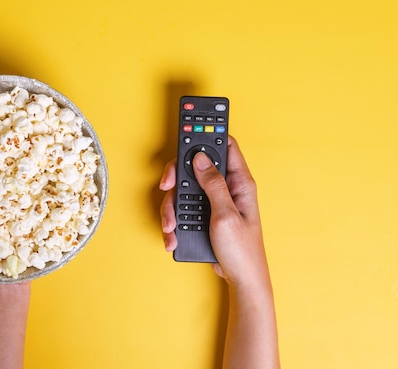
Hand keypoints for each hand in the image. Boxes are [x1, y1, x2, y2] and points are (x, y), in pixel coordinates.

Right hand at [160, 136, 279, 368]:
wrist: (240, 280)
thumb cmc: (242, 251)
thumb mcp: (226, 215)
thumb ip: (213, 184)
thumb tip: (201, 157)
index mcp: (239, 183)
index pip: (225, 146)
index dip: (207, 134)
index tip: (188, 129)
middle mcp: (226, 189)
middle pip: (195, 167)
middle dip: (177, 178)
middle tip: (167, 187)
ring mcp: (214, 202)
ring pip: (184, 190)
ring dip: (173, 208)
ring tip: (172, 226)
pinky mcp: (204, 216)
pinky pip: (183, 210)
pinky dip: (175, 221)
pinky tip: (175, 235)